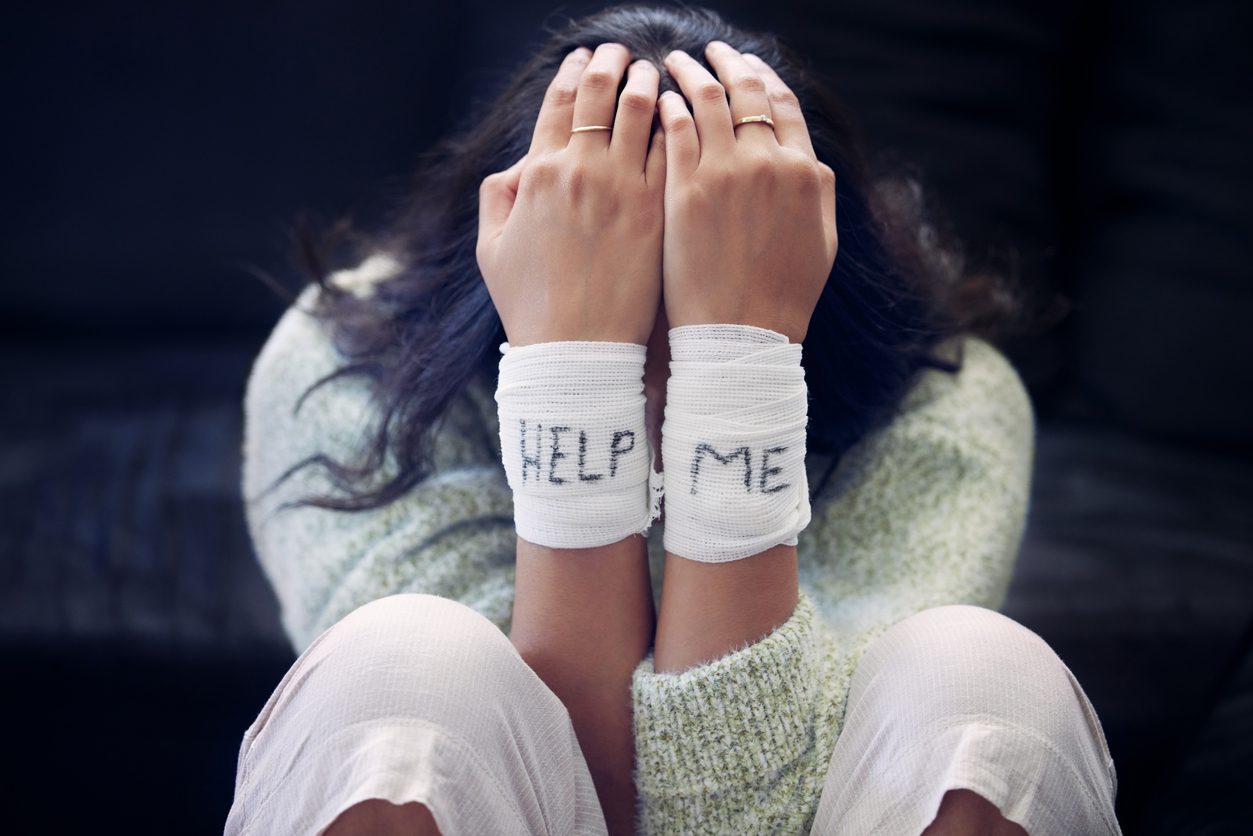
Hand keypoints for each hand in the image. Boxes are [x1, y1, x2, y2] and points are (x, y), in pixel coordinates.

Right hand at [476, 44, 666, 346]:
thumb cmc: (532, 308)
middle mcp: (581, 170)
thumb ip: (498, 198)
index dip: (571, 72)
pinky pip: (675, 149)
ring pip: (643, 110)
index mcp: (538, 174)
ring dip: (649, 83)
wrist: (578, 352)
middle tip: (622, 52)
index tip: (582, 57)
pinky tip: (686, 118)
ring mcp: (624, 187)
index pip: (558, 103)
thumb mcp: (492, 249)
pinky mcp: (659, 210)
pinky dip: (679, 125)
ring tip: (657, 73)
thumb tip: (518, 168)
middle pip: (600, 93)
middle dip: (612, 62)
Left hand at [658, 43, 836, 342]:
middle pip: (745, 91)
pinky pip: (673, 132)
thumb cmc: (782, 298)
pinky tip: (656, 103)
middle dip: (726, 63)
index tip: (747, 63)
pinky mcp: (685, 191)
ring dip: (689, 74)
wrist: (741, 337)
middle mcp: (768, 163)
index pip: (783, 103)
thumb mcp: (822, 242)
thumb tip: (814, 163)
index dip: (762, 76)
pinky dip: (665, 109)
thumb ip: (819, 194)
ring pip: (705, 101)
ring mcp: (725, 174)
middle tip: (709, 50)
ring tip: (673, 62)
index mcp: (805, 172)